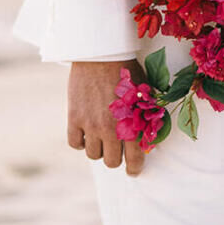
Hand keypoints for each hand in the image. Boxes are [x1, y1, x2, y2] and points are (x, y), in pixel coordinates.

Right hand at [68, 59, 146, 175]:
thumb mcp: (143, 93)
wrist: (101, 53)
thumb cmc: (126, 71)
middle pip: (111, 162)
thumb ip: (145, 117)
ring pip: (93, 155)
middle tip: (116, 149)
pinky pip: (75, 143)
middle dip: (115, 157)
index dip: (134, 168)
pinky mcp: (74, 118)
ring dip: (98, 149)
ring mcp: (91, 125)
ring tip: (101, 136)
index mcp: (131, 124)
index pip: (134, 158)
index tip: (133, 171)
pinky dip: (81, 142)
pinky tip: (86, 133)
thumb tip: (148, 136)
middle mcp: (111, 128)